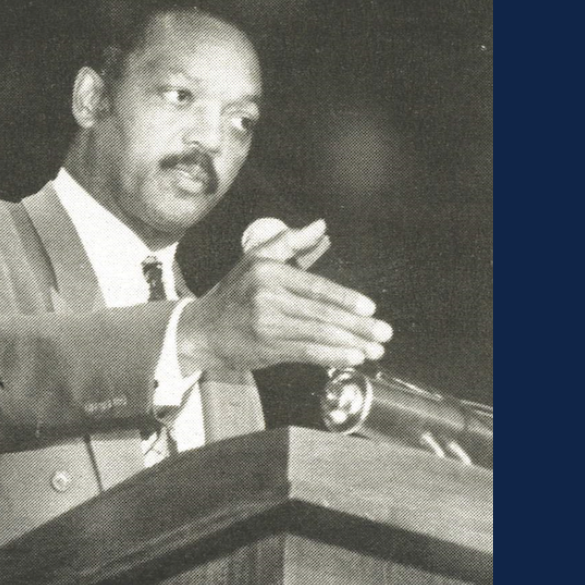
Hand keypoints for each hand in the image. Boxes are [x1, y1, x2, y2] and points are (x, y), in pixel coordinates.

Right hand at [177, 219, 391, 373]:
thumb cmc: (233, 294)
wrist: (202, 330)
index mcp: (269, 272)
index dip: (345, 298)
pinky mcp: (267, 348)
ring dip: (350, 343)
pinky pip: (306, 353)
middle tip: (383, 333)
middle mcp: (267, 297)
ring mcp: (266, 324)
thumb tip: (320, 226)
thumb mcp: (256, 258)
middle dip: (357, 325)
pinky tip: (351, 358)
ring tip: (374, 349)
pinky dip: (331, 357)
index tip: (370, 308)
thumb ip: (290, 241)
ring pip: (317, 334)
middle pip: (321, 313)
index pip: (315, 286)